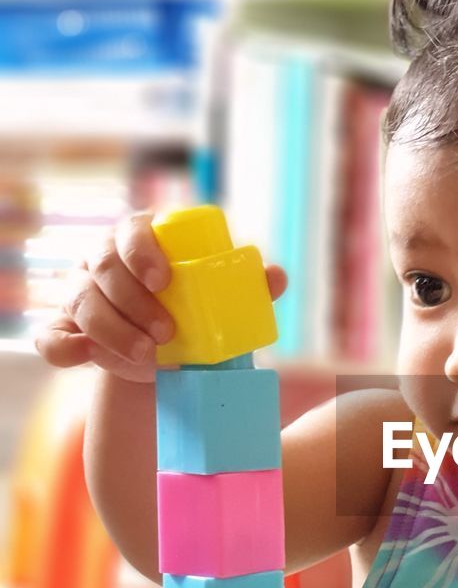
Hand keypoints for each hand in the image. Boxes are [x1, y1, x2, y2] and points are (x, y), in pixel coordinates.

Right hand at [35, 210, 287, 382]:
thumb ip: (247, 286)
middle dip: (133, 300)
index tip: (165, 280)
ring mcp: (79, 291)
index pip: (134, 231)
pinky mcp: (66, 328)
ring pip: (80, 301)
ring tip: (147, 356)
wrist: (165, 356)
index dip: (143, 250)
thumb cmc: (192, 312)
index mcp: (140, 239)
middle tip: (167, 333)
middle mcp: (103, 258)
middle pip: (104, 266)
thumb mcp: (220, 300)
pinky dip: (64, 346)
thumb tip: (275, 277)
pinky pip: (51, 336)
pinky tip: (86, 356)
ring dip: (112, 330)